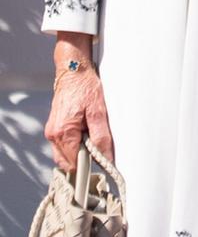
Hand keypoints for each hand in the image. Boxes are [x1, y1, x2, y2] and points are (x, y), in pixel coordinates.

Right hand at [45, 39, 112, 166]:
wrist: (74, 72)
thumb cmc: (85, 88)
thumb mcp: (98, 112)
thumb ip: (101, 137)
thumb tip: (106, 157)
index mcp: (63, 132)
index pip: (74, 162)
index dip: (89, 165)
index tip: (101, 163)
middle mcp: (53, 134)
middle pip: (68, 161)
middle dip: (83, 159)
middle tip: (98, 148)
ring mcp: (52, 131)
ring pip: (65, 154)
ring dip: (79, 152)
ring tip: (92, 138)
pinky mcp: (55, 127)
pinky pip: (63, 145)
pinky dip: (74, 145)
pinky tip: (85, 135)